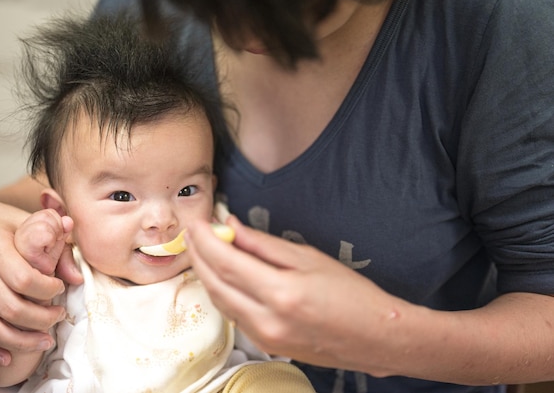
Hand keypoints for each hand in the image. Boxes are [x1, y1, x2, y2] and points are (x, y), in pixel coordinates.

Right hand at [0, 192, 79, 366]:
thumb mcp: (27, 221)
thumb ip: (55, 243)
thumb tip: (76, 276)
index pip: (23, 279)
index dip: (47, 290)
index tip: (60, 288)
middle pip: (10, 308)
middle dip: (41, 318)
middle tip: (60, 315)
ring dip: (21, 340)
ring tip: (46, 340)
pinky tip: (9, 357)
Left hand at [185, 215, 401, 371]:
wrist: (375, 337)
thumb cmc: (351, 294)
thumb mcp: (309, 258)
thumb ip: (264, 244)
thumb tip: (232, 226)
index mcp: (281, 293)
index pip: (227, 262)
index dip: (206, 239)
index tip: (197, 221)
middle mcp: (266, 320)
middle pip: (215, 283)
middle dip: (198, 254)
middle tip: (192, 231)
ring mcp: (264, 337)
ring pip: (220, 301)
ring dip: (206, 273)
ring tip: (202, 247)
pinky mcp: (266, 345)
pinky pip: (233, 314)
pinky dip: (222, 291)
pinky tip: (222, 274)